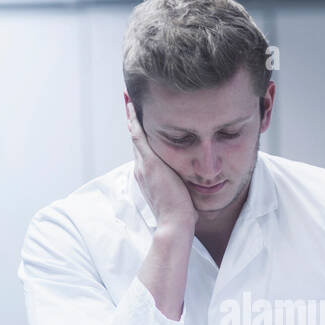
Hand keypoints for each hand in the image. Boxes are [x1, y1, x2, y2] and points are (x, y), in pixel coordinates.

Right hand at [127, 100, 195, 236]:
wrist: (175, 224)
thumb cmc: (181, 216)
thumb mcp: (182, 196)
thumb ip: (183, 187)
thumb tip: (196, 185)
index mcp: (149, 177)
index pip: (145, 152)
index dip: (142, 138)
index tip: (140, 124)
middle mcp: (142, 169)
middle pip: (138, 141)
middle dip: (134, 123)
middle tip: (130, 104)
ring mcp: (143, 165)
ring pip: (136, 135)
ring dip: (132, 117)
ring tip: (129, 99)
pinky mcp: (149, 162)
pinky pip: (138, 135)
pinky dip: (134, 119)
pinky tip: (131, 104)